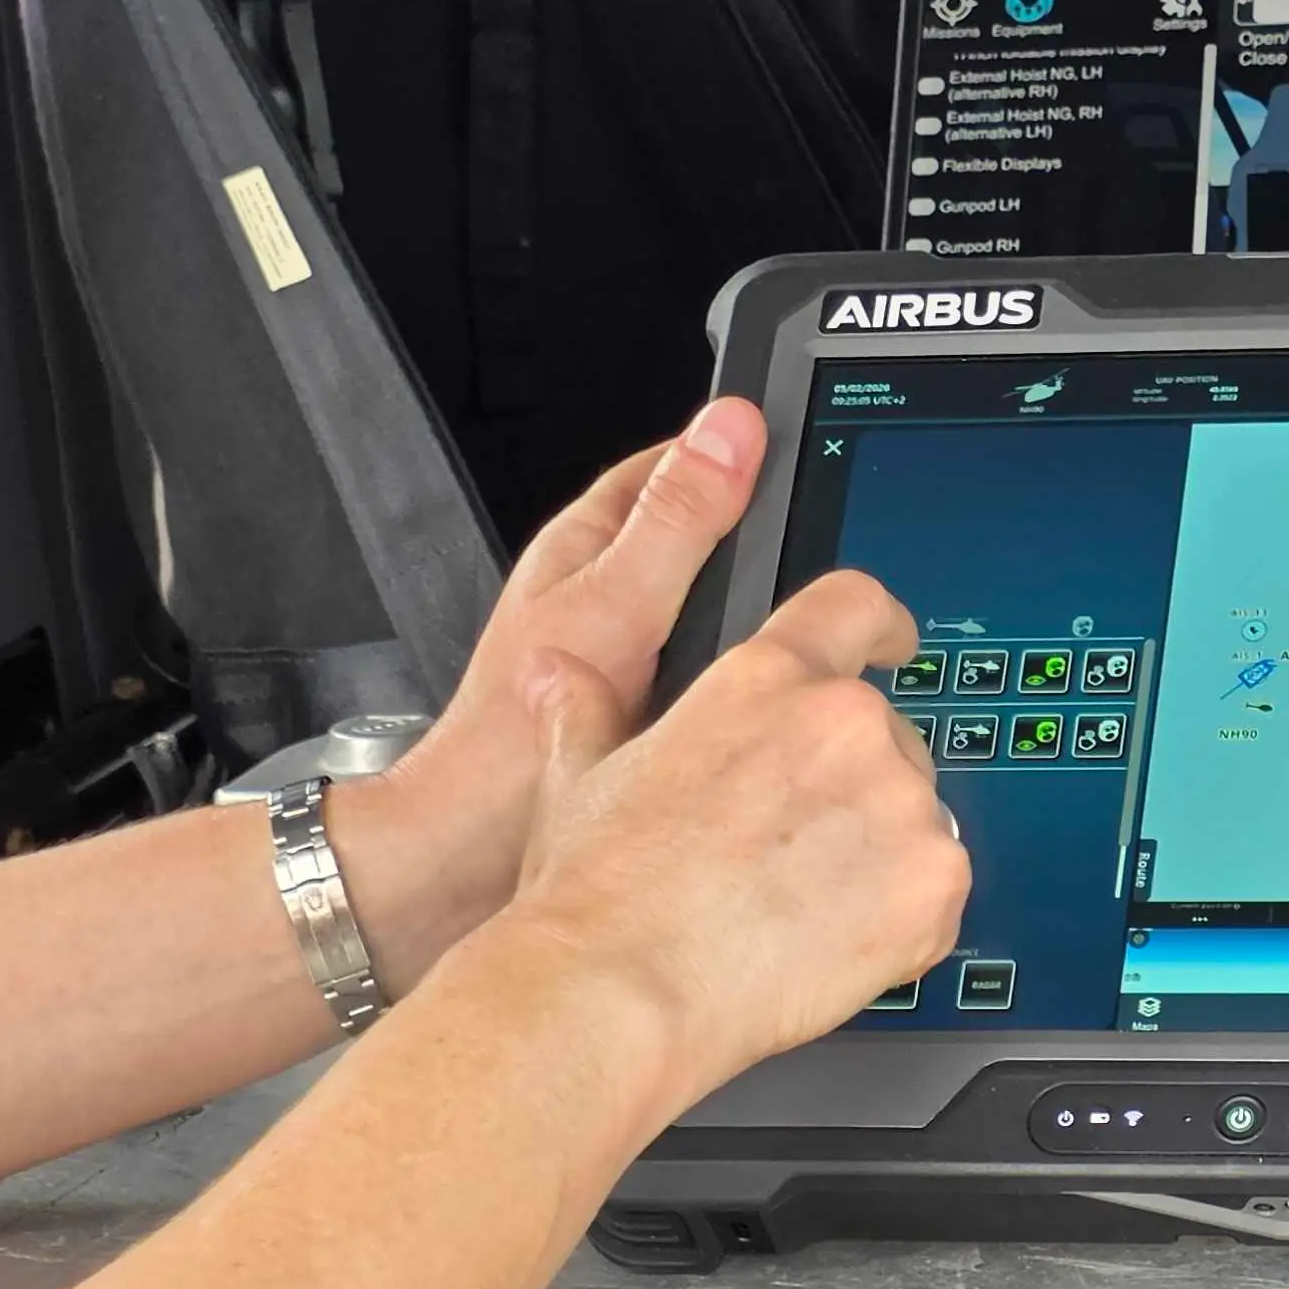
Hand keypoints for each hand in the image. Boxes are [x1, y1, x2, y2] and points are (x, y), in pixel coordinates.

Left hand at [328, 402, 768, 987]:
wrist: (459, 862)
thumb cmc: (505, 741)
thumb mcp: (615, 606)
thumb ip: (677, 521)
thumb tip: (732, 427)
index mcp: (587, 549)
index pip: (674, 465)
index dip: (740, 453)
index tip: (806, 453)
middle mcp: (602, 595)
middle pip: (699, 539)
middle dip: (763, 542)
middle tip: (828, 541)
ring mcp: (620, 657)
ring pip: (709, 613)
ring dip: (756, 622)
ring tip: (815, 625)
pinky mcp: (635, 715)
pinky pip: (707, 679)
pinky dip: (743, 683)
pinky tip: (776, 702)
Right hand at [499, 569, 971, 1110]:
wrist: (620, 994)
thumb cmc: (596, 893)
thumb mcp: (576, 778)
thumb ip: (584, 710)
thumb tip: (555, 673)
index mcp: (767, 680)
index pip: (854, 608)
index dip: (880, 627)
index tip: (895, 645)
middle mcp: (845, 723)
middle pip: (889, 736)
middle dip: (858, 790)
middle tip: (791, 857)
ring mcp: (900, 801)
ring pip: (918, 819)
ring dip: (881, 858)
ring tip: (795, 913)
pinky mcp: (935, 879)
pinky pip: (941, 893)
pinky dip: (905, 925)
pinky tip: (829, 950)